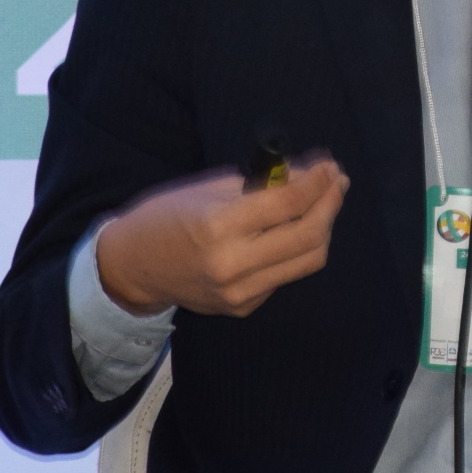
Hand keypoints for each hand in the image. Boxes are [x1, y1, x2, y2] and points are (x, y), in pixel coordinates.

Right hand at [95, 157, 346, 317]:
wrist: (133, 268)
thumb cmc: (166, 217)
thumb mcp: (208, 188)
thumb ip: (259, 184)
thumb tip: (306, 175)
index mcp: (220, 226)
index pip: (289, 204)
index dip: (317, 182)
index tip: (329, 165)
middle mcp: (233, 264)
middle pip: (309, 237)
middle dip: (330, 204)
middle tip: (337, 181)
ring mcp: (240, 292)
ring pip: (306, 261)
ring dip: (323, 228)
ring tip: (326, 202)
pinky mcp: (243, 307)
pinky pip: (284, 275)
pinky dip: (294, 249)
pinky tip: (289, 230)